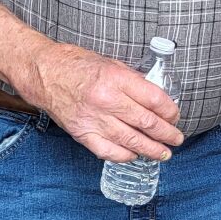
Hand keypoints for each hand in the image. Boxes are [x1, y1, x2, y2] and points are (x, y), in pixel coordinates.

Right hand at [23, 41, 183, 162]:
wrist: (44, 73)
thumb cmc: (77, 65)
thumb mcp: (111, 63)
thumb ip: (133, 82)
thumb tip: (156, 99)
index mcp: (116, 79)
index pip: (155, 100)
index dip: (171, 111)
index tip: (175, 116)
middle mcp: (107, 100)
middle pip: (147, 123)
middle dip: (167, 134)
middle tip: (176, 138)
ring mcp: (94, 120)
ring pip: (132, 141)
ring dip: (152, 150)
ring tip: (164, 153)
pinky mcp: (82, 134)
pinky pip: (109, 152)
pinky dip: (125, 156)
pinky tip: (135, 155)